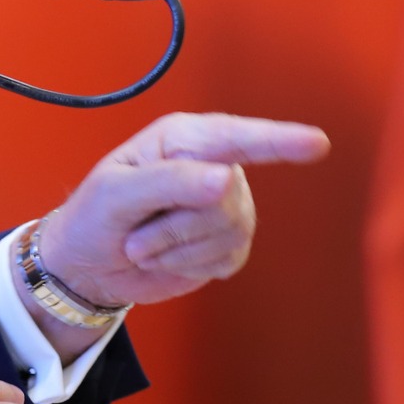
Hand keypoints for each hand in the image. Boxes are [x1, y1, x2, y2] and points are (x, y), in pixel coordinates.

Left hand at [31, 112, 329, 336]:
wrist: (87, 266)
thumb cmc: (93, 217)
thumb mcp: (115, 194)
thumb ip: (169, 182)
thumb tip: (226, 179)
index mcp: (183, 139)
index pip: (237, 137)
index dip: (279, 140)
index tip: (316, 143)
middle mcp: (212, 166)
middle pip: (225, 199)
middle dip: (174, 227)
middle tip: (136, 235)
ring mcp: (225, 207)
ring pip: (228, 231)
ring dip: (176, 249)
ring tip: (145, 245)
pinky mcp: (227, 244)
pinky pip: (227, 258)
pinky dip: (188, 265)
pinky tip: (167, 259)